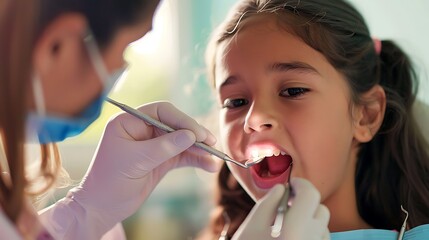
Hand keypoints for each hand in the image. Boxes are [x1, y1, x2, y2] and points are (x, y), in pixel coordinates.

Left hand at [39, 101, 218, 238]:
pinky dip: (195, 160)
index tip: (197, 134)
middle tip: (211, 143)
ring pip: (181, 141)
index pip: (161, 111)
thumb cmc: (109, 181)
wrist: (101, 208)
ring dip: (198, 149)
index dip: (182, 120)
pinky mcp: (161, 160)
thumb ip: (164, 147)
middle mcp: (142, 129)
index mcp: (129, 122)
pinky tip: (208, 165)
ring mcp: (153, 145)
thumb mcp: (136, 162)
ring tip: (215, 158)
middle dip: (194, 134)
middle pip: (175, 125)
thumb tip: (191, 135)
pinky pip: (182, 156)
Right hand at [232, 178, 329, 239]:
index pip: (310, 195)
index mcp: (294, 230)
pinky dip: (310, 235)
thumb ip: (269, 202)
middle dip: (305, 203)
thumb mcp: (252, 224)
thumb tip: (282, 188)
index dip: (301, 185)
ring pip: (323, 226)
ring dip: (309, 220)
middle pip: (320, 209)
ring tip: (287, 227)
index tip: (291, 185)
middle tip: (286, 205)